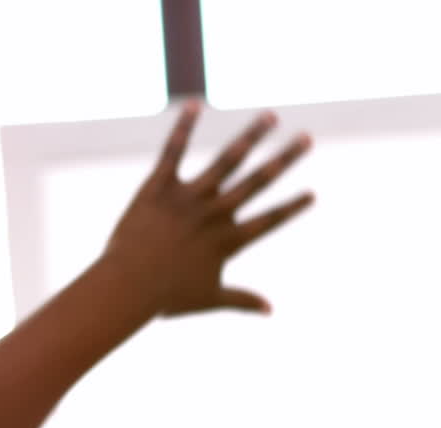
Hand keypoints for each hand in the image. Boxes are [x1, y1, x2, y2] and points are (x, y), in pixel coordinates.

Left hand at [102, 100, 313, 316]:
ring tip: (271, 116)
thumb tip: (271, 310)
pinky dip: (184, 126)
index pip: (270, 220)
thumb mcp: (209, 300)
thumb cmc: (166, 298)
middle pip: (259, 181)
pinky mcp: (160, 186)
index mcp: (229, 241)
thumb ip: (243, 301)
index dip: (293, 207)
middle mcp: (216, 214)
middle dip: (286, 158)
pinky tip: (196, 103)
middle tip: (307, 138)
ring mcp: (189, 197)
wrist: (126, 286)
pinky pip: (174, 150)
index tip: (314, 193)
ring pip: (227, 160)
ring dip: (252, 135)